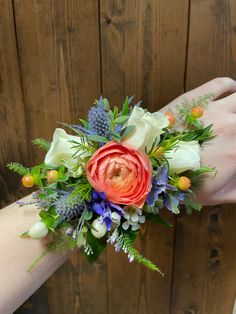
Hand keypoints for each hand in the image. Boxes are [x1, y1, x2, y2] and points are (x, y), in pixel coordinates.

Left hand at [160, 77, 235, 204]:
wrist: (145, 162)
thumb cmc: (178, 184)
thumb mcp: (215, 196)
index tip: (234, 152)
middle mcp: (232, 127)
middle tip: (230, 138)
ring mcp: (214, 109)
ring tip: (233, 115)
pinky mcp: (196, 97)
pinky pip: (222, 84)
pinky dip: (231, 85)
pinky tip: (233, 90)